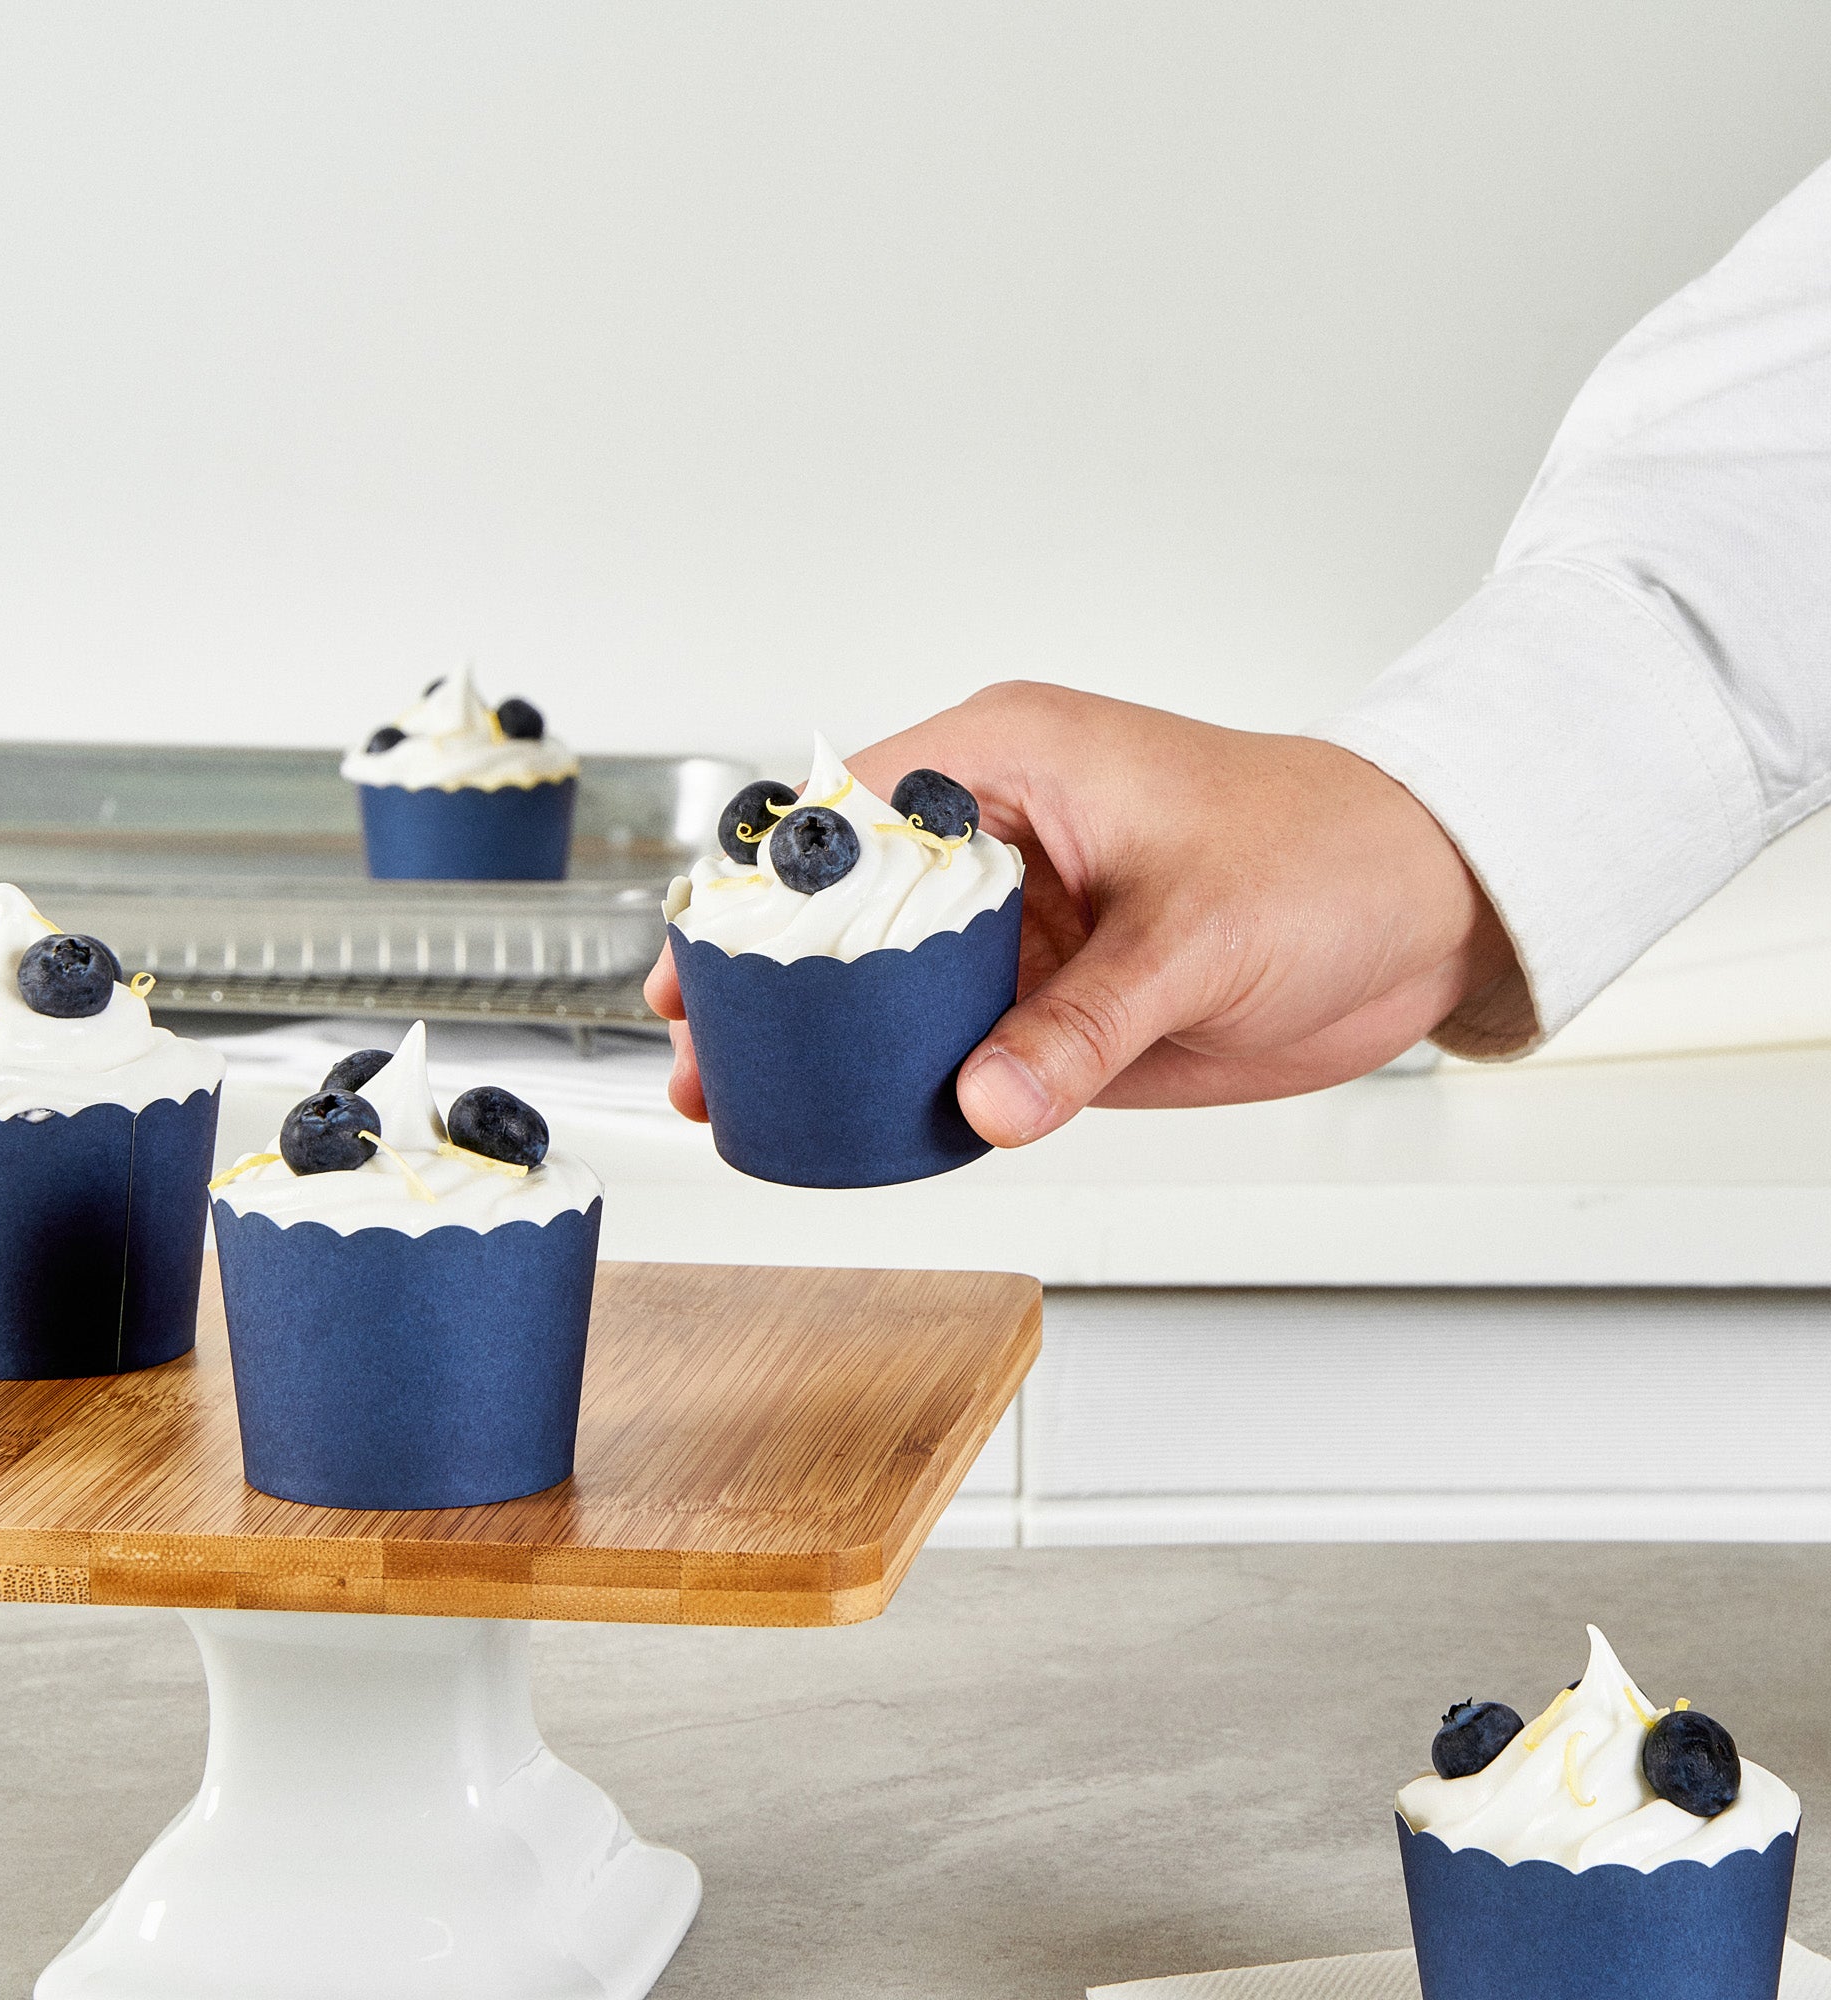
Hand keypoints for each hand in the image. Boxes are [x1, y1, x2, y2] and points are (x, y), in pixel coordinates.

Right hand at [643, 682, 1517, 1143]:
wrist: (1422, 913)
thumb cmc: (1328, 856)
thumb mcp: (1199, 932)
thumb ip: (1086, 1021)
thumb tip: (985, 1098)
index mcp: (1010, 764)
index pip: (847, 815)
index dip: (764, 888)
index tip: (707, 960)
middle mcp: (1000, 840)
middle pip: (846, 906)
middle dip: (773, 979)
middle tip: (703, 1053)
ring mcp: (1023, 926)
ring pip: (890, 984)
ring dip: (827, 1042)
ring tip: (746, 1100)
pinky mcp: (1052, 999)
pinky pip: (955, 1043)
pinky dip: (905, 1082)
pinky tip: (855, 1121)